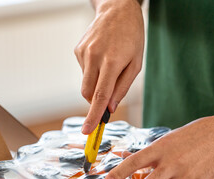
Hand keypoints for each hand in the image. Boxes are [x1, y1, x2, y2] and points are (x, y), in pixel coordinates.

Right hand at [75, 0, 143, 133]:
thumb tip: (111, 107)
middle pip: (88, 94)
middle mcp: (94, 57)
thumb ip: (122, 87)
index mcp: (111, 62)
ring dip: (96, 86)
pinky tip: (102, 59)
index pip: (100, 96)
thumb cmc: (132, 37)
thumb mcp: (136, 63)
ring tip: (109, 68)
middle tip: (108, 99)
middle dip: (96, 103)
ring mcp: (83, 53)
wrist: (117, 10)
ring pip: (85, 84)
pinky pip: (84, 72)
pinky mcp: (77, 50)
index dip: (94, 116)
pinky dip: (93, 73)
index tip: (87, 131)